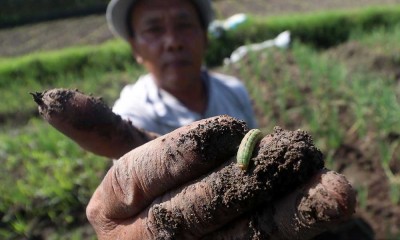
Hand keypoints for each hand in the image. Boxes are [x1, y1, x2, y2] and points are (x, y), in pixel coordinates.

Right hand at [86, 116, 355, 238]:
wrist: (204, 227)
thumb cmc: (169, 185)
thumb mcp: (140, 161)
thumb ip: (102, 135)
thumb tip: (47, 100)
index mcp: (110, 210)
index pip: (139, 175)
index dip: (183, 150)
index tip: (227, 130)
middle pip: (191, 211)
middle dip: (243, 179)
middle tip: (292, 150)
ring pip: (240, 234)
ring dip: (288, 207)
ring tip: (332, 188)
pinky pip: (269, 239)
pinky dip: (305, 213)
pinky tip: (332, 197)